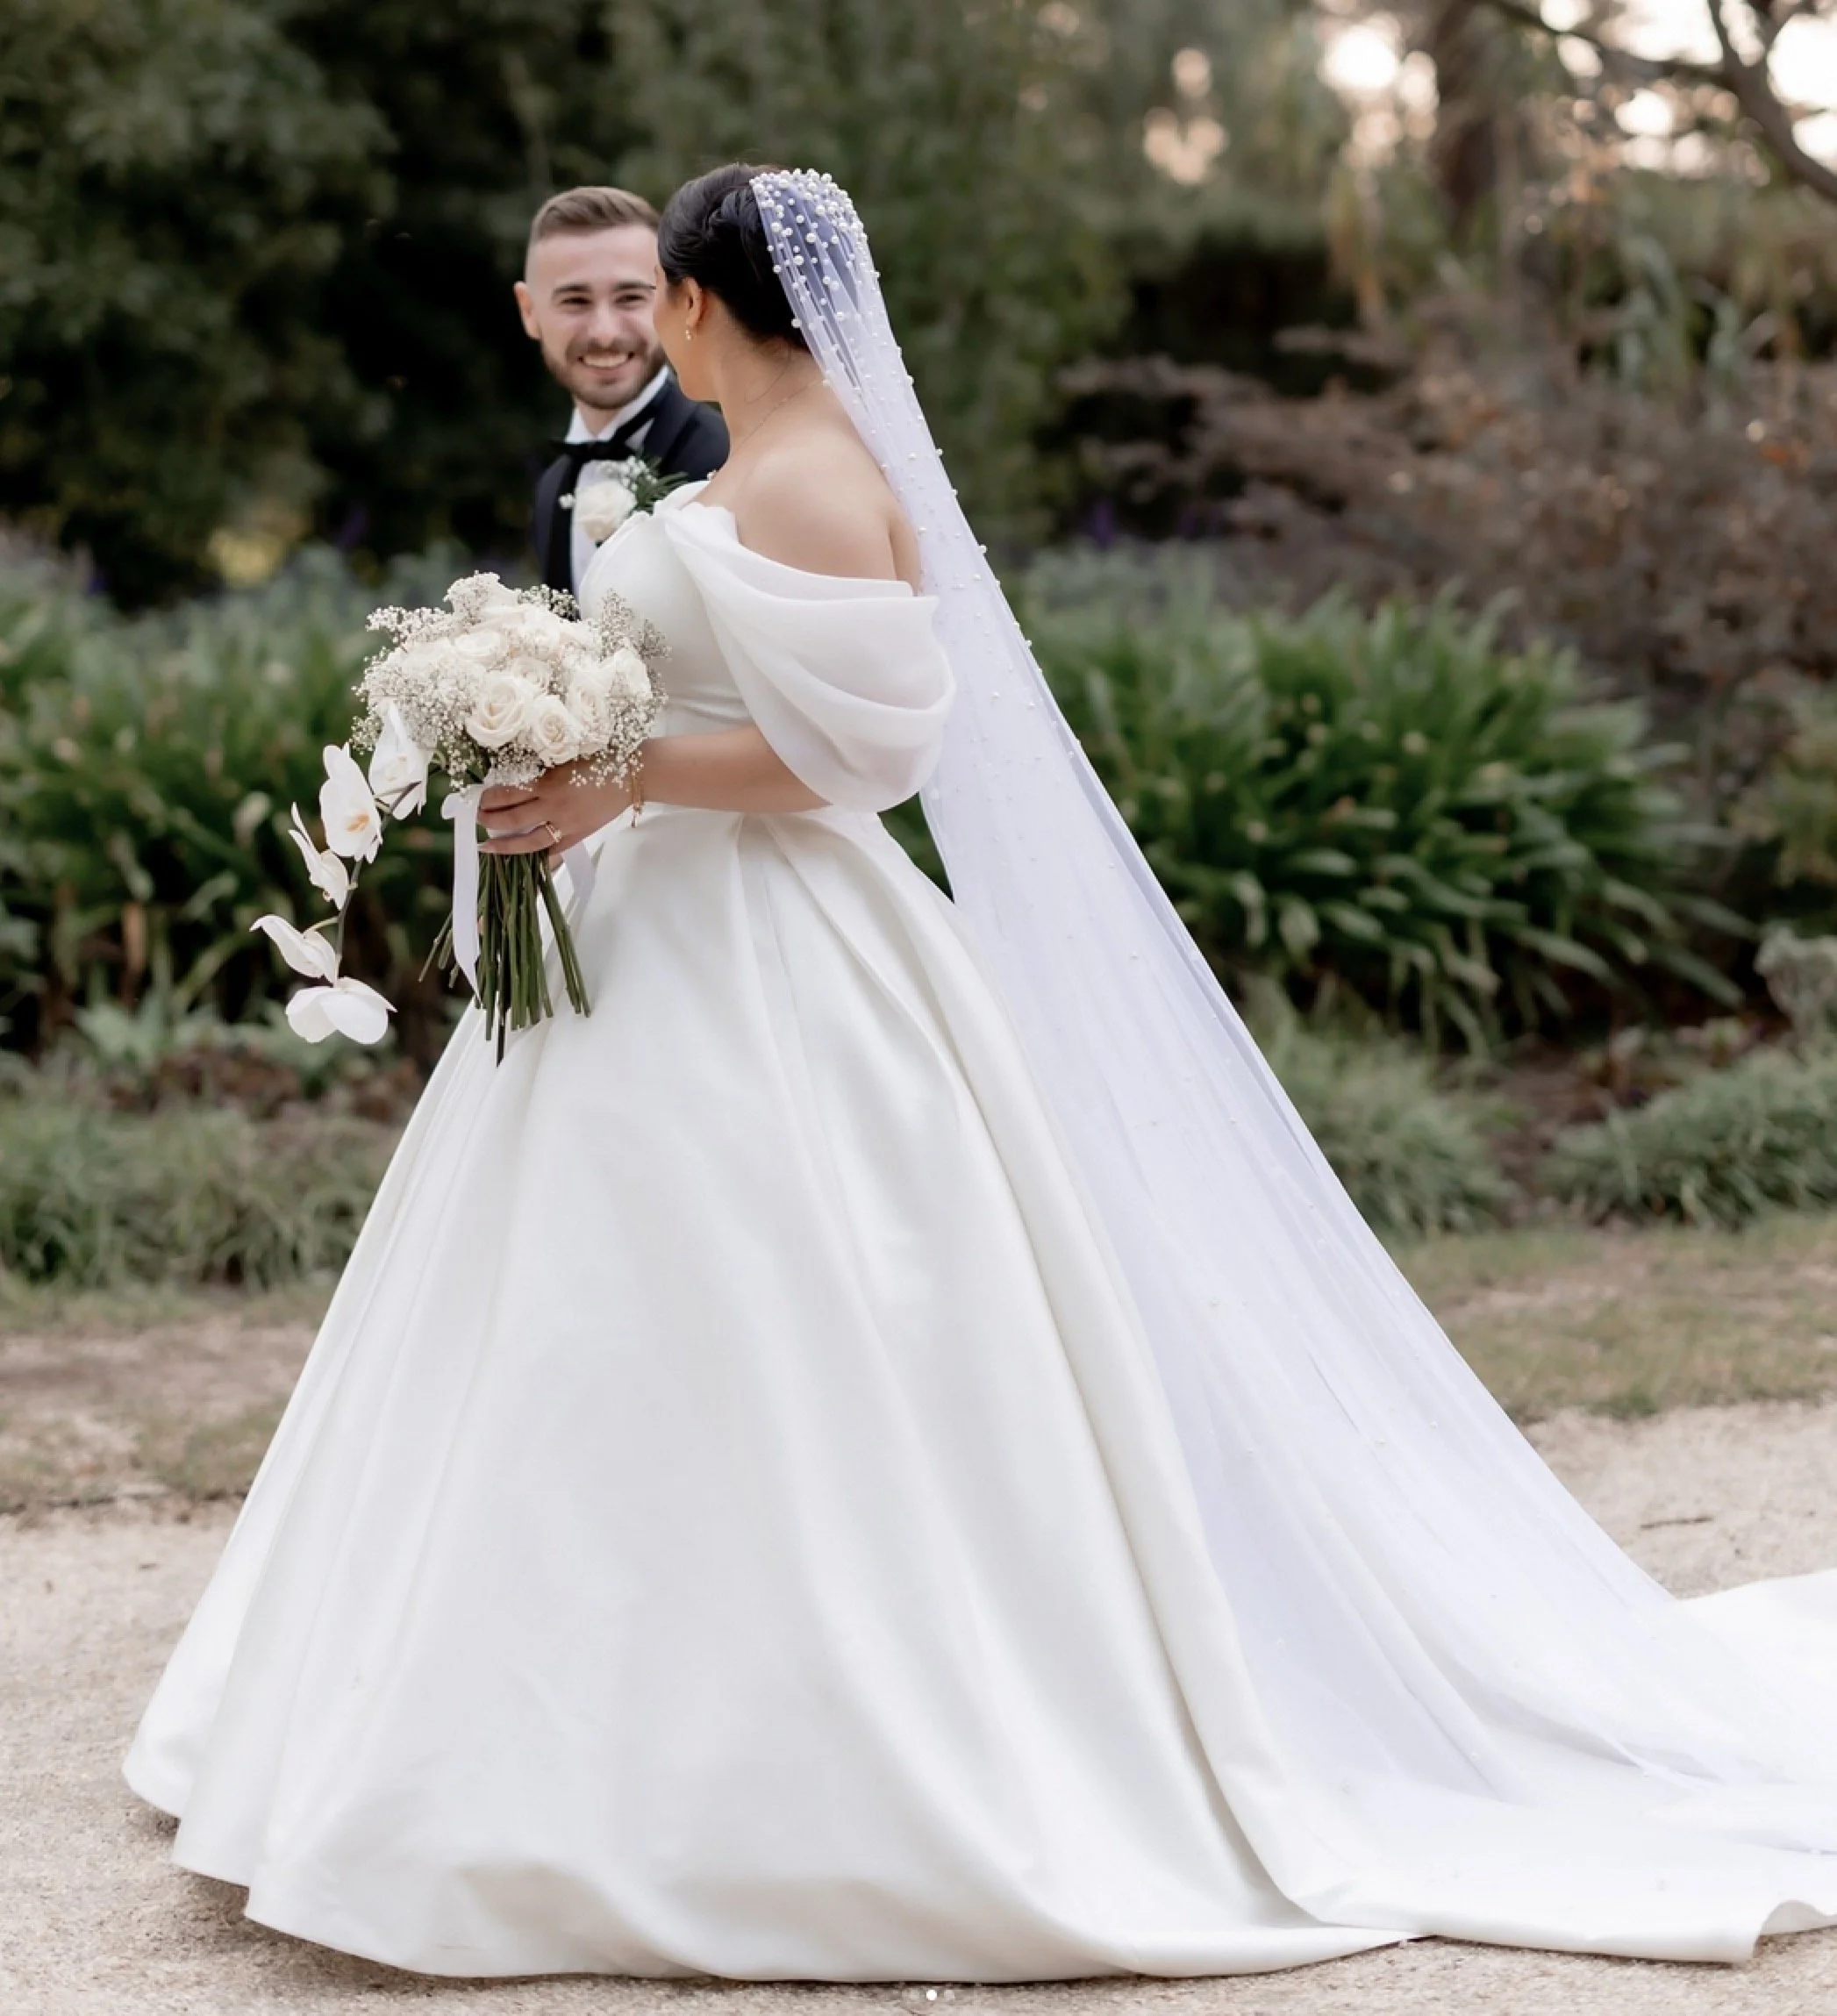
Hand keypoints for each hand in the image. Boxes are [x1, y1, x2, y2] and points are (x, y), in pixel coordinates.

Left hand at [479, 761, 634, 856]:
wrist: (632, 775)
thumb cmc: (600, 758)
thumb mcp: (564, 756)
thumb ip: (541, 770)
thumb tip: (514, 780)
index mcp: (548, 782)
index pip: (508, 793)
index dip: (488, 798)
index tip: (477, 799)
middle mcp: (554, 806)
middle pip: (512, 818)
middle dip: (490, 820)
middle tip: (477, 819)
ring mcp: (567, 824)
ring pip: (528, 841)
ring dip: (505, 844)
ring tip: (488, 844)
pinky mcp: (579, 835)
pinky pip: (554, 851)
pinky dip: (537, 856)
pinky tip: (523, 859)